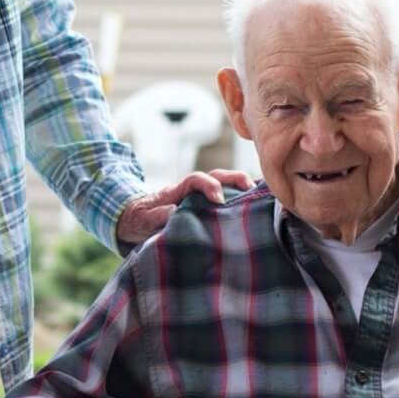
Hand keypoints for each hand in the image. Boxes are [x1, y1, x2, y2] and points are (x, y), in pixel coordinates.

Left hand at [116, 168, 254, 244]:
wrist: (136, 221)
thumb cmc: (139, 220)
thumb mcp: (141, 220)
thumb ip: (155, 216)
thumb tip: (173, 211)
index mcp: (176, 191)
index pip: (194, 179)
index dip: (208, 185)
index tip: (217, 199)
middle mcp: (192, 191)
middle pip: (216, 176)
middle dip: (234, 179)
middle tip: (250, 189)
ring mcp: (201, 199)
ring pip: (225, 186)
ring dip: (243, 188)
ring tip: (262, 198)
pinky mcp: (207, 210)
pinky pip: (227, 200)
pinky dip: (243, 200)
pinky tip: (260, 208)